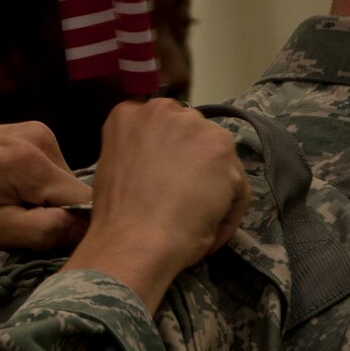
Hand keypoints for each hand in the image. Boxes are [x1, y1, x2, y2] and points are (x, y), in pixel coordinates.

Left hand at [0, 122, 90, 252]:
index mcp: (33, 161)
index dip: (68, 228)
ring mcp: (31, 129)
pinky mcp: (23, 130)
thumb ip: (45, 232)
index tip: (38, 237)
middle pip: (71, 190)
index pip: (84, 203)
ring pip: (60, 181)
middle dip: (51, 212)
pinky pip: (46, 167)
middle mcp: (39, 136)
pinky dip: (29, 184)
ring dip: (39, 199)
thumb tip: (87, 228)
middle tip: (10, 221)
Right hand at [66, 99, 250, 309]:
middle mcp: (163, 110)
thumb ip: (139, 154)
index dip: (165, 155)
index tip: (163, 181)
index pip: (159, 126)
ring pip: (218, 159)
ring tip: (198, 221)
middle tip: (184, 200)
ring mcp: (196, 127)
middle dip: (192, 163)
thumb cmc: (116, 217)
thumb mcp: (113, 169)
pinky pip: (237, 186)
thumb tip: (162, 167)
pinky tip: (209, 234)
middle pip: (191, 135)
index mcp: (128, 114)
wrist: (135, 240)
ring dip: (213, 188)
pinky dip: (228, 213)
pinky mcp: (223, 150)